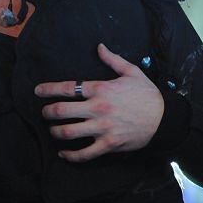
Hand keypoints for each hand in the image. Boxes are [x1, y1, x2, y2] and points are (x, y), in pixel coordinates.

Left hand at [35, 43, 163, 162]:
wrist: (164, 118)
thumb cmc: (147, 94)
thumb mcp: (131, 72)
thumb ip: (112, 60)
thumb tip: (99, 47)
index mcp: (101, 89)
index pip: (68, 88)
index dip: (48, 89)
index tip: (38, 91)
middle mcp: (98, 108)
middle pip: (61, 111)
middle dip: (48, 112)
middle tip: (44, 113)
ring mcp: (102, 128)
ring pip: (68, 133)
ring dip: (55, 132)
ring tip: (53, 131)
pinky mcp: (108, 145)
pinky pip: (84, 154)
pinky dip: (70, 155)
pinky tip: (64, 153)